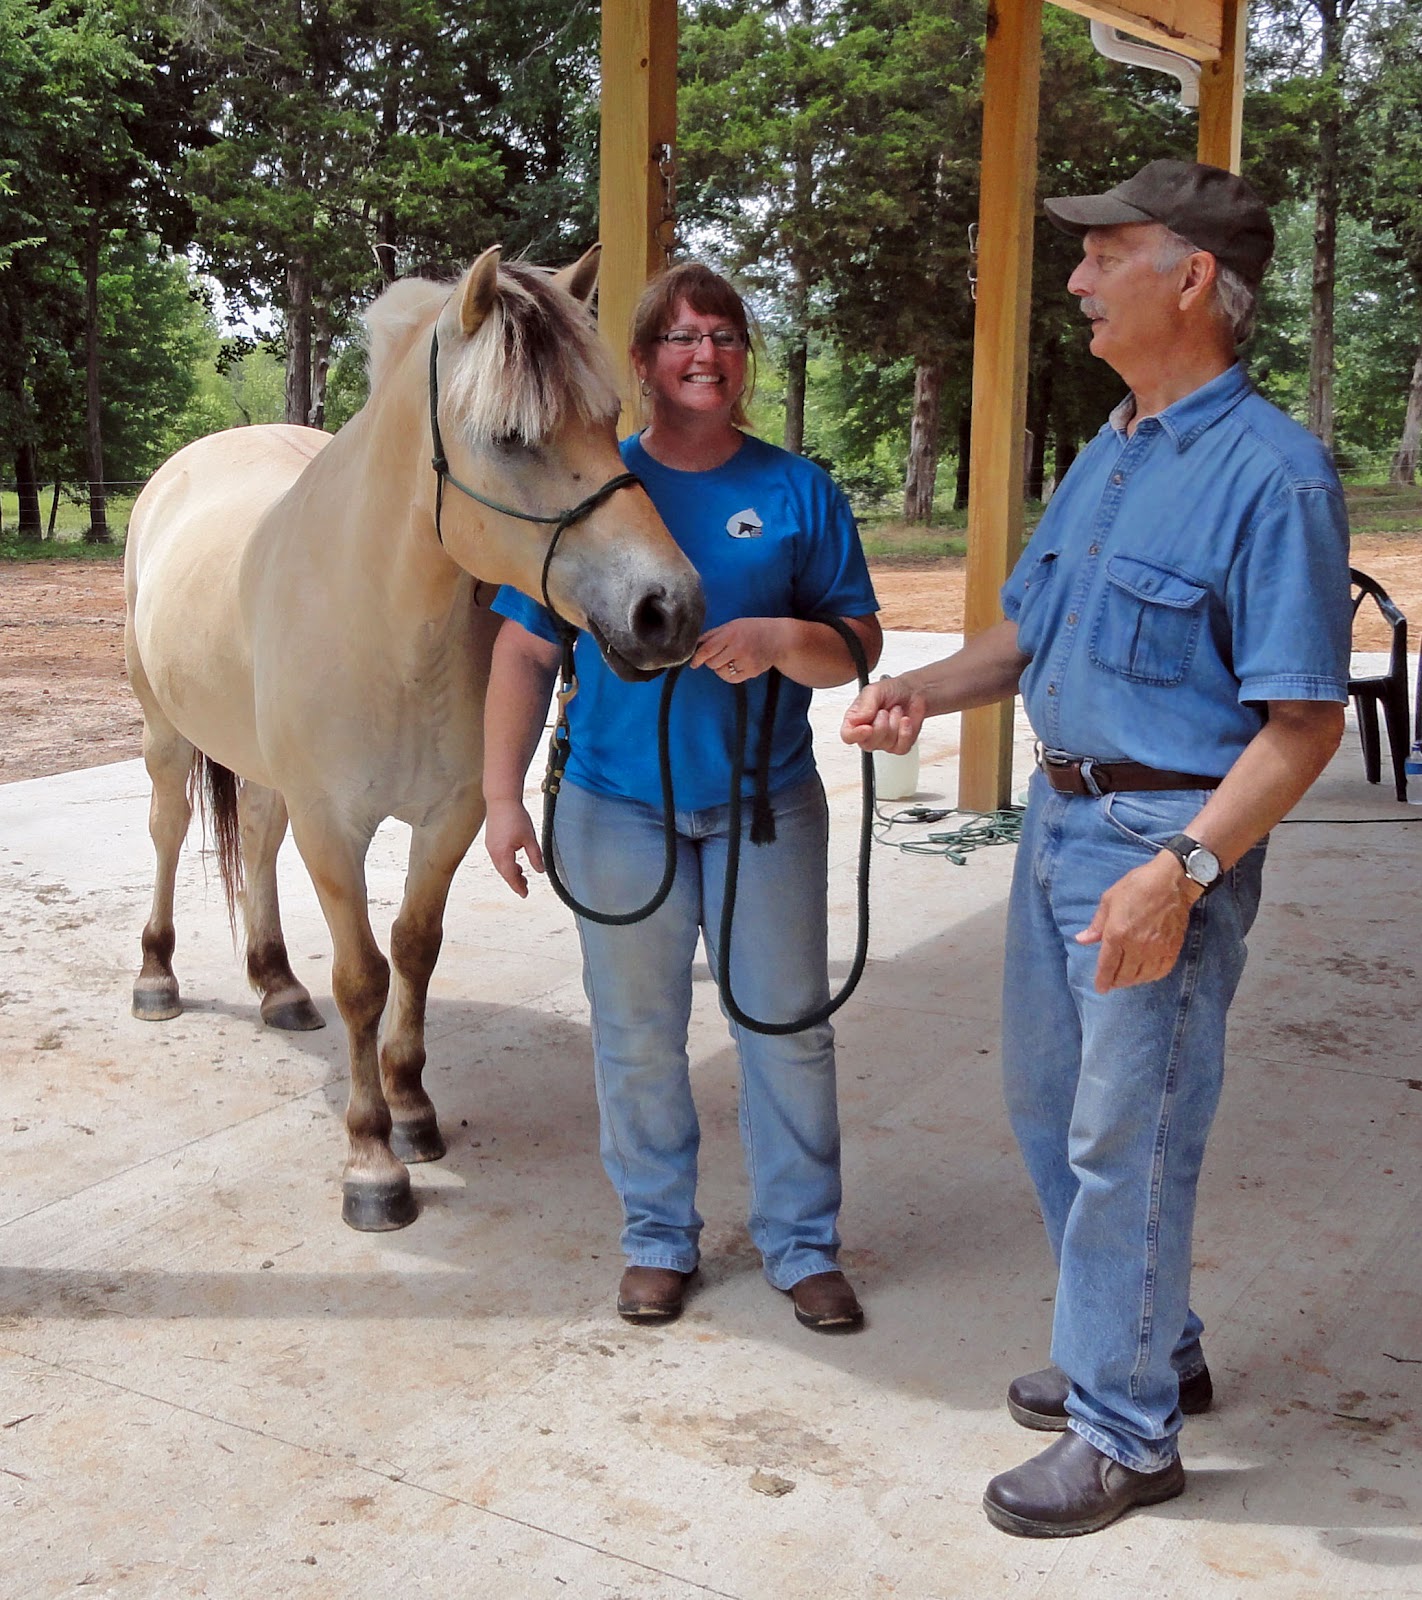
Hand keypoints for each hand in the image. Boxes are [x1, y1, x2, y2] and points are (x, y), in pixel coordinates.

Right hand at [484, 798, 543, 897]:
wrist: (501, 800)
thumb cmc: (515, 817)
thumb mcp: (530, 838)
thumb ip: (535, 856)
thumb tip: (540, 871)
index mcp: (503, 854)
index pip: (511, 876)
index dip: (518, 886)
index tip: (525, 894)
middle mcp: (493, 853)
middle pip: (504, 873)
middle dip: (515, 881)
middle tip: (525, 887)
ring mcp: (490, 847)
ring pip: (500, 866)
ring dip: (510, 872)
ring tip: (522, 875)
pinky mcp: (490, 841)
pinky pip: (498, 858)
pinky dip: (506, 864)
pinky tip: (514, 861)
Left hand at [691, 618, 782, 682]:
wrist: (778, 638)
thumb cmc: (753, 629)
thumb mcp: (732, 625)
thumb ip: (713, 634)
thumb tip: (694, 644)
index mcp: (731, 633)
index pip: (708, 650)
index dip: (697, 658)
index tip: (693, 663)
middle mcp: (739, 648)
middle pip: (712, 663)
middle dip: (711, 661)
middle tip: (719, 655)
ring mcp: (746, 661)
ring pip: (721, 672)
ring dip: (720, 668)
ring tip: (729, 659)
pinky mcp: (752, 671)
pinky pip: (732, 678)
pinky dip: (729, 674)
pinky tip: (735, 666)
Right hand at [840, 676, 925, 752]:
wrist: (913, 691)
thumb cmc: (892, 690)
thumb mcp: (875, 690)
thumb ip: (864, 705)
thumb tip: (855, 720)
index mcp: (856, 720)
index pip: (848, 736)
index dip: (856, 735)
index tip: (868, 727)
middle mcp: (868, 733)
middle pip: (868, 744)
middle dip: (880, 725)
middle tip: (884, 711)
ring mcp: (883, 741)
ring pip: (886, 744)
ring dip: (894, 724)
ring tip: (895, 711)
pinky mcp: (899, 746)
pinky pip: (901, 747)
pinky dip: (905, 732)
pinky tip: (905, 720)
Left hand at [1075, 852, 1199, 991]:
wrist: (1172, 882)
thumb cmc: (1137, 886)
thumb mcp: (1109, 900)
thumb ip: (1096, 924)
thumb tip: (1081, 940)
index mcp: (1117, 934)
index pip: (1108, 966)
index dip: (1103, 980)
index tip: (1100, 988)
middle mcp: (1136, 946)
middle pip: (1124, 975)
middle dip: (1116, 982)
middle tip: (1111, 981)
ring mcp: (1156, 950)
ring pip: (1142, 977)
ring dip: (1132, 981)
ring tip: (1126, 978)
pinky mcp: (1172, 949)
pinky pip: (1160, 972)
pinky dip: (1150, 977)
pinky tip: (1145, 974)